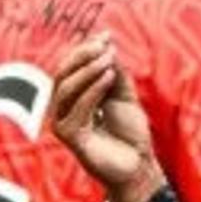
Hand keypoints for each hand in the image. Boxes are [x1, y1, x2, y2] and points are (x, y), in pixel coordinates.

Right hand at [46, 36, 165, 201]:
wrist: (139, 165)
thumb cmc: (129, 133)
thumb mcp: (124, 95)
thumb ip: (114, 72)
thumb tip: (106, 43)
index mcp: (72, 98)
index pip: (70, 68)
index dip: (84, 49)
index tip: (105, 36)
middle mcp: (63, 110)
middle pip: (62, 75)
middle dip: (82, 57)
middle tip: (103, 46)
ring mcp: (63, 124)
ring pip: (66, 90)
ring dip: (88, 71)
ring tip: (109, 60)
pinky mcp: (70, 138)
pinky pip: (77, 109)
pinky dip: (93, 91)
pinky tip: (109, 77)